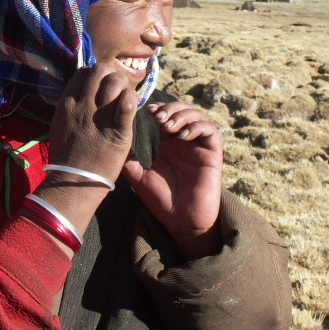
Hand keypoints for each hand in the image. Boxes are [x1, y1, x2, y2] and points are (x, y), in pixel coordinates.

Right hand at [47, 63, 137, 180]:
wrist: (74, 183)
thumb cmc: (67, 155)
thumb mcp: (60, 124)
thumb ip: (71, 105)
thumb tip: (80, 91)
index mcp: (68, 104)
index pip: (83, 72)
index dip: (95, 75)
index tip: (101, 87)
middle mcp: (83, 106)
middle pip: (101, 70)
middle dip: (112, 75)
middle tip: (116, 91)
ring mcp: (100, 118)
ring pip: (115, 81)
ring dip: (123, 86)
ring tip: (124, 100)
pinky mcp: (118, 132)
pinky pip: (128, 103)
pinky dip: (131, 100)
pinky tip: (130, 108)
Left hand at [122, 101, 222, 258]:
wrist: (180, 221)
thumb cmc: (161, 201)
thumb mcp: (138, 176)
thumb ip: (129, 159)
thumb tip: (115, 141)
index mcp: (169, 143)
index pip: (166, 115)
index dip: (158, 108)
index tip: (146, 110)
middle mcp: (185, 141)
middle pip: (182, 110)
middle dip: (170, 108)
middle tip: (157, 116)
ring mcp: (199, 147)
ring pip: (197, 116)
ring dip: (182, 115)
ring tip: (168, 126)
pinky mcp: (213, 154)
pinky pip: (210, 131)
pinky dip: (197, 127)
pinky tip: (182, 136)